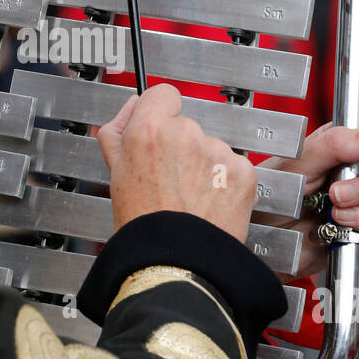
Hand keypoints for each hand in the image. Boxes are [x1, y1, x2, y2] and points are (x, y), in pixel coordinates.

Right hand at [98, 85, 258, 239]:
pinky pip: (233, 167)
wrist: (176, 264)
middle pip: (187, 125)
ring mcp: (218, 152)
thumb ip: (118, 131)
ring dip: (204, 166)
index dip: (160, 112)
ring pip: (211, 148)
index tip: (160, 130)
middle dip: (180, 147)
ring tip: (189, 198)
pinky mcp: (243, 171)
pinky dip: (225, 183)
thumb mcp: (115, 173)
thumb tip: (131, 107)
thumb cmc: (144, 225)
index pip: (163, 94)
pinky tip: (209, 204)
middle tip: (169, 180)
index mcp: (150, 130)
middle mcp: (186, 134)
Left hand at [259, 123, 358, 276]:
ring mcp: (357, 200)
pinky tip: (339, 223)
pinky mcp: (358, 227)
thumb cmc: (272, 195)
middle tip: (337, 190)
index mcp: (340, 147)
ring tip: (334, 208)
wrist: (262, 237)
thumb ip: (335, 145)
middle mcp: (352, 172)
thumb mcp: (299, 162)